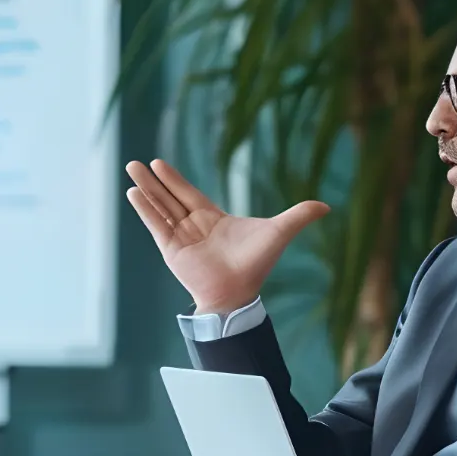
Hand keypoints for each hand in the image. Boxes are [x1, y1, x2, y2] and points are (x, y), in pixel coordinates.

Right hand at [124, 159, 329, 315]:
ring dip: (145, 190)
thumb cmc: (256, 264)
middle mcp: (192, 226)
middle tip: (135, 162)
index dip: (175, 179)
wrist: (238, 292)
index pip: (188, 194)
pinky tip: (134, 193)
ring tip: (130, 170)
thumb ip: (297, 216)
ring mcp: (180, 238)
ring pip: (159, 208)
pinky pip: (155, 225)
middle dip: (154, 180)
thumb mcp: (278, 233)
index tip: (159, 163)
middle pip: (169, 197)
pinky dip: (145, 209)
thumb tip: (326, 206)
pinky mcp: (171, 250)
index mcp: (211, 219)